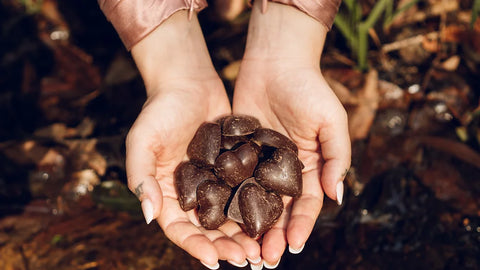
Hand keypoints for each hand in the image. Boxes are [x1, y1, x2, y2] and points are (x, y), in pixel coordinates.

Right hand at [127, 11, 259, 267]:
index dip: (196, 247)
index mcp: (167, 194)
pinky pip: (246, 193)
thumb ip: (141, 177)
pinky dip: (257, 209)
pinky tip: (273, 219)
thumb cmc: (160, 110)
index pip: (180, 230)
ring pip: (231, 217)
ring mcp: (214, 183)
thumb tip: (148, 215)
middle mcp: (191, 194)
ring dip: (245, 235)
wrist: (188, 81)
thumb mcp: (142, 141)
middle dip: (227, 247)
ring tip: (262, 248)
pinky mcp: (234, 169)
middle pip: (209, 230)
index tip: (215, 261)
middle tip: (247, 258)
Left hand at [233, 2, 350, 265]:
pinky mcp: (237, 153)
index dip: (302, 226)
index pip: (306, 205)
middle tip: (265, 259)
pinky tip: (221, 219)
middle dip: (274, 235)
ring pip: (253, 202)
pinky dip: (228, 200)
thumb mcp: (330, 121)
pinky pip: (233, 180)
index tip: (294, 246)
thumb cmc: (308, 88)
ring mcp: (258, 163)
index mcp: (308, 167)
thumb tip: (337, 197)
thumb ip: (336, 158)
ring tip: (243, 249)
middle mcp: (283, 171)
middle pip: (279, 211)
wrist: (275, 61)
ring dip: (250, 227)